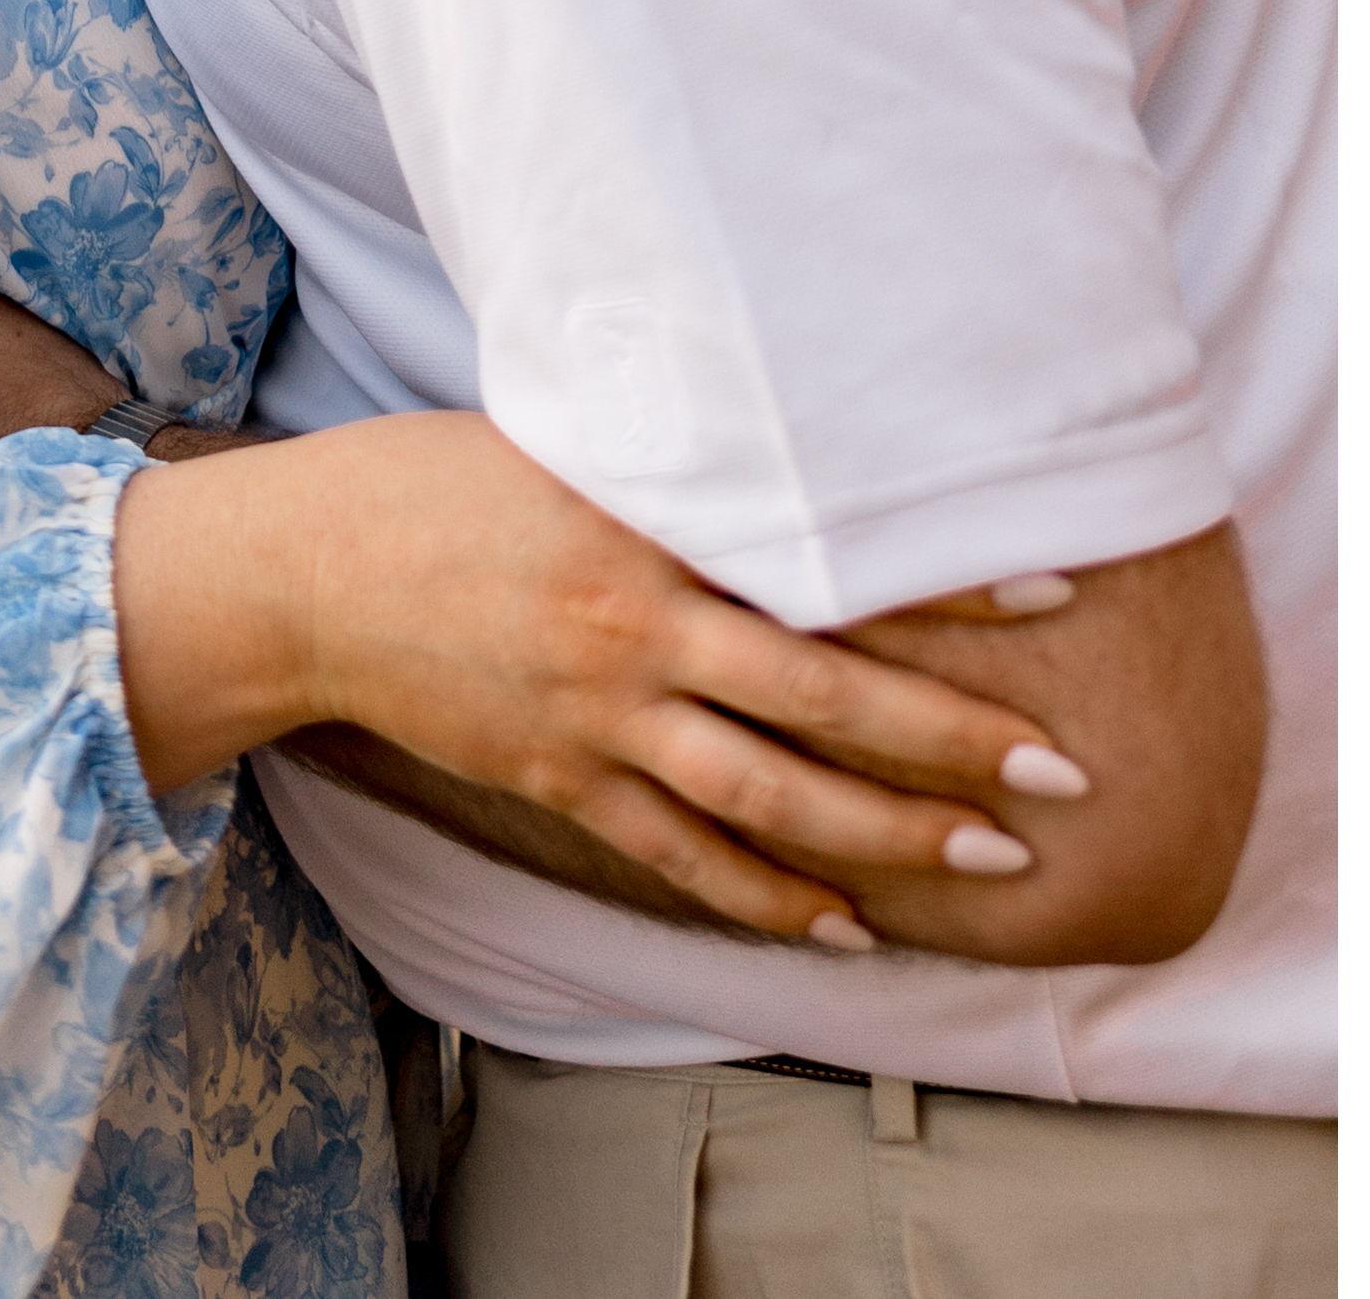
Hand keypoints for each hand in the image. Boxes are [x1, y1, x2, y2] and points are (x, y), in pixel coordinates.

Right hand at [119, 411, 1091, 947]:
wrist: (307, 572)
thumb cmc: (434, 483)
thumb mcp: (560, 440)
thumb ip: (670, 460)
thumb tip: (782, 442)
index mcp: (645, 528)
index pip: (823, 562)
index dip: (945, 583)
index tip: (1058, 593)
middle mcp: (635, 631)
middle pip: (825, 700)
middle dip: (954, 740)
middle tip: (1061, 773)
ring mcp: (598, 719)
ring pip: (771, 796)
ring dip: (891, 835)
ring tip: (994, 858)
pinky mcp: (560, 784)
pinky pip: (682, 856)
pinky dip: (767, 897)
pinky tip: (845, 928)